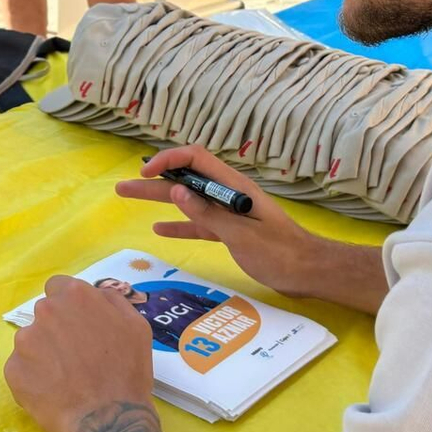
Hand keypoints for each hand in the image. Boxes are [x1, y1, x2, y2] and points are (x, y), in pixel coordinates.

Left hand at [4, 276, 159, 431]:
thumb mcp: (135, 325)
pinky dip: (34, 378)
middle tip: (75, 356)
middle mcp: (45, 311)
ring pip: (31, 341)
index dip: (68, 306)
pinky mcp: (13, 370)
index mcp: (74, 295)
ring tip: (65, 378)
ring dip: (44, 353)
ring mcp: (25, 340)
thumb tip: (95, 294)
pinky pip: (22, 368)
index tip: (77, 325)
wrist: (108, 418)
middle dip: (56, 329)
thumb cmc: (127, 371)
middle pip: (45, 313)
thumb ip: (111, 301)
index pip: (59, 287)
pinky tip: (53, 392)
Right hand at [118, 147, 333, 299]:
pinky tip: (159, 228)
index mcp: (233, 187)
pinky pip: (199, 223)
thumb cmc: (280, 252)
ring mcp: (229, 213)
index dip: (169, 161)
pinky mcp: (231, 232)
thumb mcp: (241, 235)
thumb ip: (208, 214)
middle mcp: (229, 195)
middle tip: (122, 187)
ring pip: (188, 201)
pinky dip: (179, 224)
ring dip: (160, 201)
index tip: (146, 173)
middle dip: (154, 181)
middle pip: (186, 180)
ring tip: (130, 200)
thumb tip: (176, 192)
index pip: (196, 160)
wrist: (309, 271)